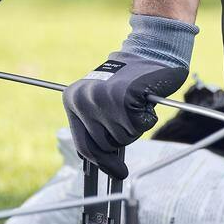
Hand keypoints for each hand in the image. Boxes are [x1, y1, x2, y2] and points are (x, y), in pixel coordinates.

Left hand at [65, 13, 199, 169]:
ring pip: (124, 137)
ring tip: (135, 103)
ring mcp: (103, 100)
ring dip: (135, 126)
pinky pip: (140, 126)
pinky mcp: (124, 98)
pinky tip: (144, 99)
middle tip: (130, 116)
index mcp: (72, 100)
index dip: (102, 162)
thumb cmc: (130, 80)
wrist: (150, 51)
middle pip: (105, 146)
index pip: (84, 145)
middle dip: (122, 136)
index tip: (117, 173)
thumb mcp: (103, 102)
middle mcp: (83, 100)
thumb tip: (107, 166)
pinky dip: (147, 117)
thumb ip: (98, 127)